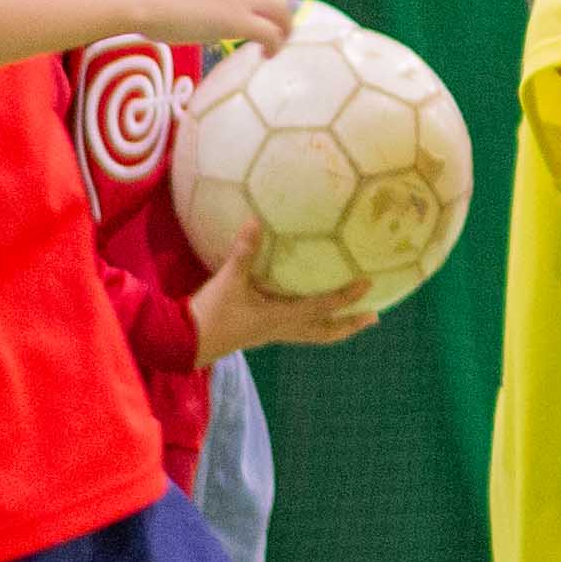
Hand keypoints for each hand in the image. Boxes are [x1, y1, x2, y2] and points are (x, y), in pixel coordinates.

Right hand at [191, 242, 384, 362]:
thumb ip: (243, 252)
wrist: (186, 341)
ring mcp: (272, 334)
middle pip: (325, 332)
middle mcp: (283, 329)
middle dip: (350, 324)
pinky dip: (311, 323)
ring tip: (353, 319)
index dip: (347, 297)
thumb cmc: (211, 313)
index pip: (323, 307)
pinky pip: (296, 330)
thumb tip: (255, 220)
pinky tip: (308, 312)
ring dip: (334, 326)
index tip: (369, 284)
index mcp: (281, 318)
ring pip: (312, 334)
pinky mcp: (262, 334)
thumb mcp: (228, 280)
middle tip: (374, 317)